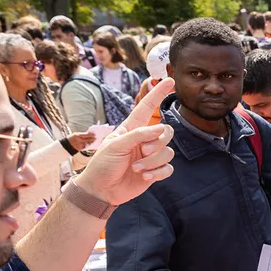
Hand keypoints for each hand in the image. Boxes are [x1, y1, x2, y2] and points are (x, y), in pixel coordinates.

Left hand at [70, 78, 175, 206]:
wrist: (101, 190)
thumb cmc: (103, 164)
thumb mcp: (115, 145)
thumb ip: (139, 134)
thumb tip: (162, 128)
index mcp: (132, 129)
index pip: (148, 107)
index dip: (158, 93)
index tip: (169, 80)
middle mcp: (144, 140)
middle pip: (166, 132)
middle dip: (157, 143)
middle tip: (142, 152)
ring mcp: (150, 155)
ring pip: (168, 151)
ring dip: (153, 161)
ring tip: (137, 168)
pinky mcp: (155, 170)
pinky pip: (169, 167)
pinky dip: (158, 173)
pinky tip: (146, 177)